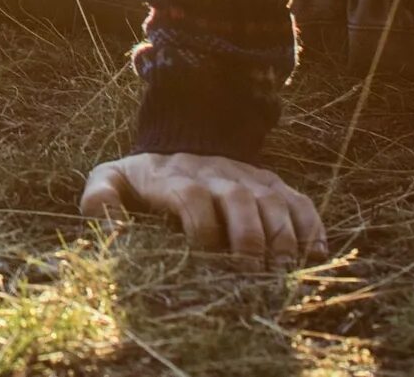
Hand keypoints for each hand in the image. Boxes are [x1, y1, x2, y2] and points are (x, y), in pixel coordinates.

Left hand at [81, 153, 327, 260]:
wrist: (181, 141)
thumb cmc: (143, 178)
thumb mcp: (113, 180)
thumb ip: (100, 198)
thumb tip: (104, 221)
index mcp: (174, 177)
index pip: (190, 195)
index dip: (200, 226)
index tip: (202, 256)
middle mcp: (215, 174)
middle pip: (237, 198)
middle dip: (247, 236)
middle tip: (251, 273)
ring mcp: (248, 178)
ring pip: (272, 200)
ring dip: (281, 236)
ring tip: (282, 271)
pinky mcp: (272, 185)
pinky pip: (299, 201)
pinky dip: (311, 227)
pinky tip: (313, 254)